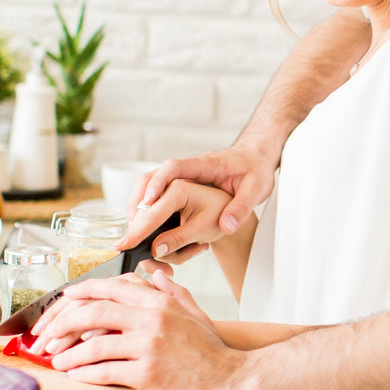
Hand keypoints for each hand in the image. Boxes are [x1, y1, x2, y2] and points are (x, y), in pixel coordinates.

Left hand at [32, 271, 244, 389]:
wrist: (231, 381)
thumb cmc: (212, 351)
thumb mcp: (195, 313)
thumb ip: (172, 292)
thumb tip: (154, 275)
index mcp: (160, 302)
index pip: (113, 288)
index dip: (83, 291)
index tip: (65, 298)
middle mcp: (152, 319)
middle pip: (94, 312)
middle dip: (63, 323)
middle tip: (48, 335)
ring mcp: (149, 346)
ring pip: (93, 345)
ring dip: (69, 354)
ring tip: (57, 360)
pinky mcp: (146, 373)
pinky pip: (104, 371)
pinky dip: (84, 373)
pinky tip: (75, 375)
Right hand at [121, 146, 275, 249]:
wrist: (256, 159)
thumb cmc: (255, 169)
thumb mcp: (256, 189)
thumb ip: (241, 207)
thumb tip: (227, 227)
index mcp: (204, 165)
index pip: (173, 168)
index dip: (158, 183)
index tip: (148, 202)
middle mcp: (187, 169)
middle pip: (151, 177)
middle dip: (138, 200)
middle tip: (134, 226)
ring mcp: (181, 177)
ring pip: (148, 186)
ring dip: (138, 206)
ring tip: (135, 229)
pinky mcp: (180, 186)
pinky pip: (155, 194)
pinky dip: (146, 209)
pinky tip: (145, 227)